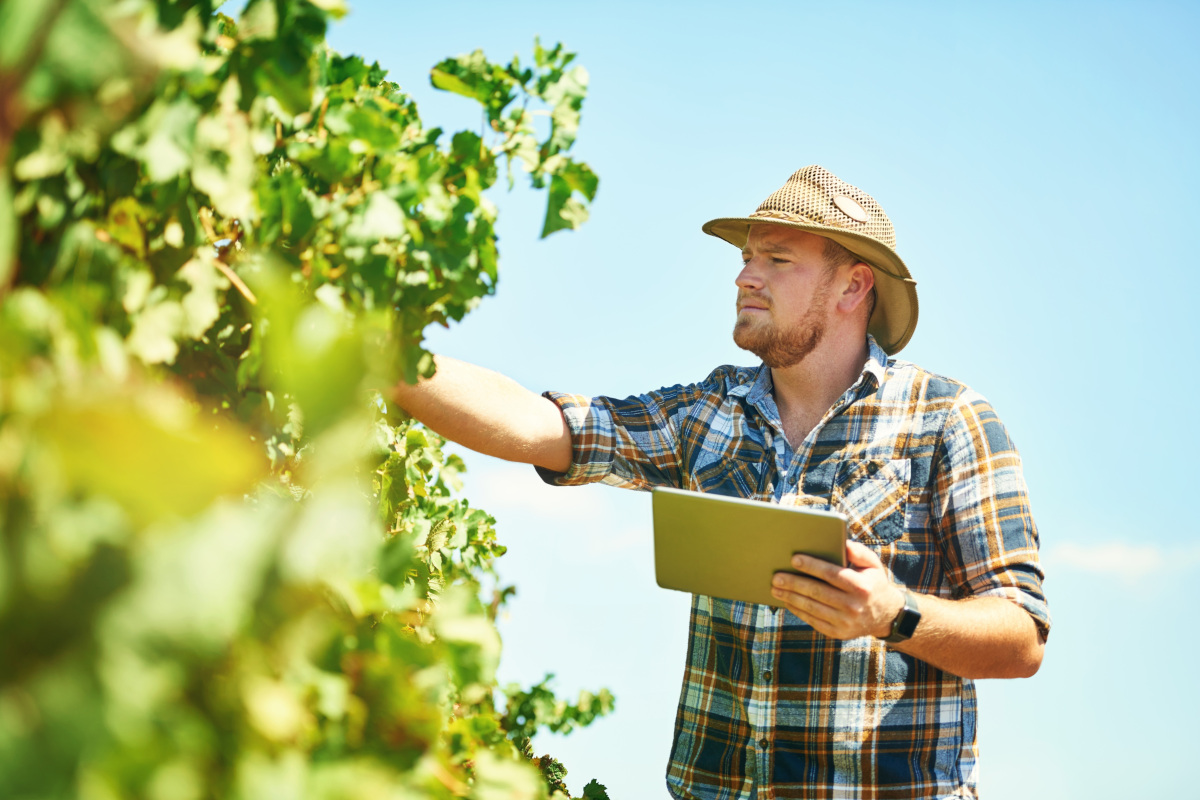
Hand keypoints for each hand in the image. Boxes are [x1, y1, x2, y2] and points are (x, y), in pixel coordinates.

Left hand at [771, 540, 906, 639]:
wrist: (886, 616)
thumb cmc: (873, 583)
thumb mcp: (873, 565)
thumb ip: (858, 552)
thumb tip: (842, 542)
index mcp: (861, 587)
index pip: (832, 574)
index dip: (812, 566)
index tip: (794, 559)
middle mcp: (854, 606)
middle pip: (817, 592)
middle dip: (794, 583)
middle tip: (776, 576)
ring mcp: (845, 622)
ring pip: (812, 608)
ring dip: (791, 597)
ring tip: (775, 588)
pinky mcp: (838, 633)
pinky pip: (813, 620)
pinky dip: (798, 610)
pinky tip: (787, 601)